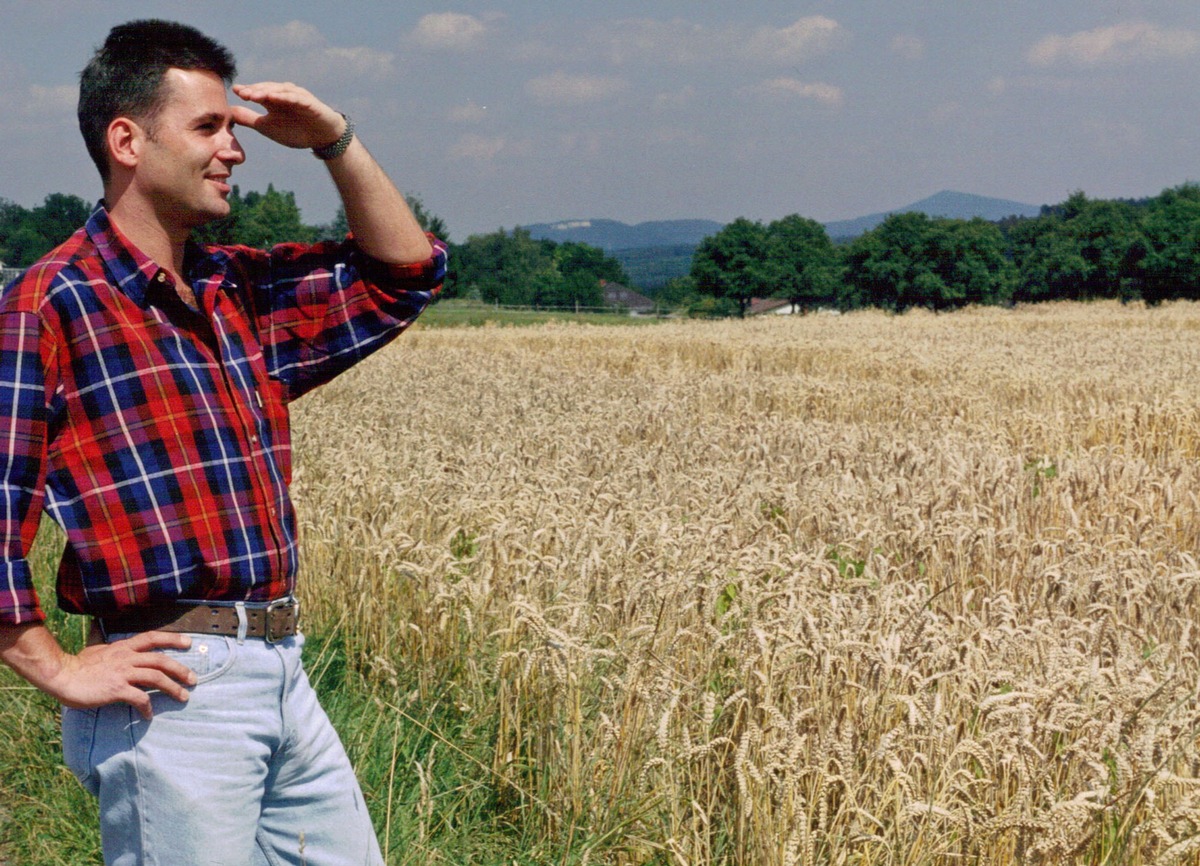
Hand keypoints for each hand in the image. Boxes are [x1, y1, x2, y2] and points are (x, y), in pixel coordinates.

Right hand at [46, 631, 198, 719]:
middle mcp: (127, 657)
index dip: (172, 639)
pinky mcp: (117, 689)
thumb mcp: (99, 649)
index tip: (188, 643)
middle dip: (180, 669)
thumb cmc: (78, 665)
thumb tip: (117, 648)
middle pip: (161, 660)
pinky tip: (149, 715)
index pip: (153, 637)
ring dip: (173, 688)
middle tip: (193, 679)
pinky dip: (147, 707)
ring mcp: (123, 673)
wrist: (61, 675)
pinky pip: (140, 698)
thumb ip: (113, 650)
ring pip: (157, 678)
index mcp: (124, 647)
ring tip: (183, 697)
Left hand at [231, 81, 346, 150]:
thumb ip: (249, 119)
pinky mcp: (308, 102)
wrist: (322, 137)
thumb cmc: (296, 131)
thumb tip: (229, 113)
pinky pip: (296, 97)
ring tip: (255, 95)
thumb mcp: (267, 127)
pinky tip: (274, 97)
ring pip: (279, 90)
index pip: (257, 92)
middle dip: (254, 90)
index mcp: (272, 100)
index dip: (247, 91)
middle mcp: (283, 95)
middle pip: (266, 89)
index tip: (235, 92)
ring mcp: (296, 96)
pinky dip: (285, 96)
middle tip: (242, 93)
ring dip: (267, 91)